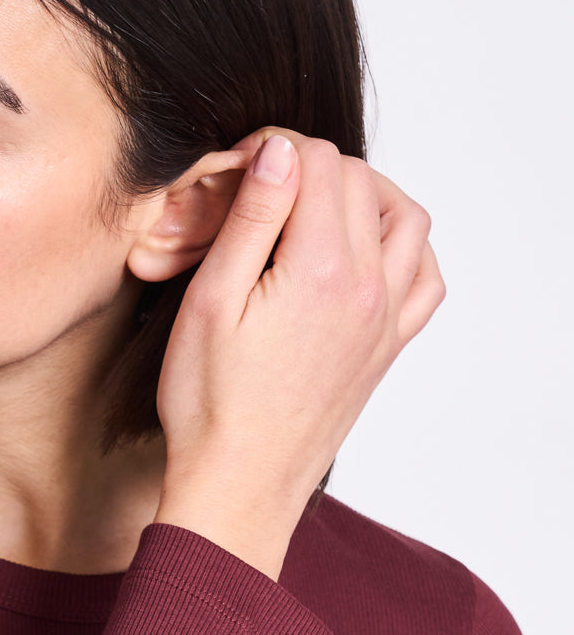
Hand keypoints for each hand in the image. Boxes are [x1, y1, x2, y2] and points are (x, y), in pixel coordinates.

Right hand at [152, 127, 444, 576]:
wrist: (240, 484)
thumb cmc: (210, 405)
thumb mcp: (210, 300)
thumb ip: (252, 218)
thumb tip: (280, 151)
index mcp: (323, 268)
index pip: (317, 162)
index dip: (272, 149)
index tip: (236, 169)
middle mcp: (370, 287)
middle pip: (359, 181)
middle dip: (310, 168)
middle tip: (259, 191)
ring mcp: (387, 319)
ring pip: (405, 219)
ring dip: (365, 195)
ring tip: (314, 207)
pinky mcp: (388, 348)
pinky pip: (425, 278)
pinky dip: (404, 249)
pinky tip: (365, 254)